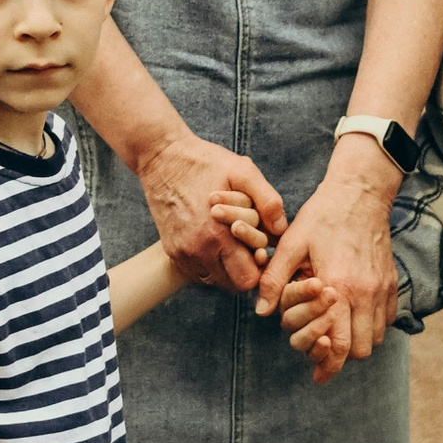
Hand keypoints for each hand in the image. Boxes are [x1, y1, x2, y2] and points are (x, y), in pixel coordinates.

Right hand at [139, 129, 287, 292]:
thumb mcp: (243, 172)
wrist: (162, 158)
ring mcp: (182, 253)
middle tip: (250, 247)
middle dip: (247, 269)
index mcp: (217, 235)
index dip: (260, 267)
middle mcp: (197, 251)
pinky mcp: (172, 251)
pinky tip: (215, 241)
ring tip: (231, 241)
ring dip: (228, 267)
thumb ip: (267, 201)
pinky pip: (198, 272)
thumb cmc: (206, 163)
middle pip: (234, 284)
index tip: (261, 249)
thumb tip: (281, 229)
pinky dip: (210, 263)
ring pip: (216, 280)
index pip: (248, 279)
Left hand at [255, 145, 398, 360]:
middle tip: (323, 354)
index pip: (339, 344)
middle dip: (341, 357)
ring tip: (337, 335)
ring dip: (357, 341)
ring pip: (377, 337)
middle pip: (360, 349)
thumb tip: (261, 312)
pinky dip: (372, 325)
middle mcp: (365, 293)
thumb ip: (275, 280)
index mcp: (339, 287)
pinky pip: (388, 318)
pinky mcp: (391, 281)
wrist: (360, 193)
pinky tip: (354, 316)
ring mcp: (382, 288)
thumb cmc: (323, 216)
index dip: (327, 367)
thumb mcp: (291, 243)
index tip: (317, 378)